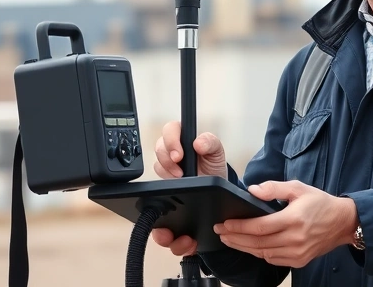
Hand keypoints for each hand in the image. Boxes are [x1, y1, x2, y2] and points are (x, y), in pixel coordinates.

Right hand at [150, 121, 228, 254]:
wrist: (221, 201)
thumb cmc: (213, 171)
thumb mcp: (216, 154)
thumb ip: (210, 143)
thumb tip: (198, 143)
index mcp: (179, 146)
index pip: (168, 133)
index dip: (170, 142)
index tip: (179, 156)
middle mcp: (168, 166)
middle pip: (157, 159)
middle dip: (167, 168)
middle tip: (180, 177)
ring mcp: (164, 189)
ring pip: (151, 195)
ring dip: (162, 204)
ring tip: (179, 208)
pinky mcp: (166, 213)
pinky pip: (160, 227)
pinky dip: (171, 236)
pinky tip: (186, 238)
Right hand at [152, 120, 227, 179]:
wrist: (211, 180)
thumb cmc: (213, 161)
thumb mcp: (217, 150)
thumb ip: (210, 142)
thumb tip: (198, 143)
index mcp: (186, 133)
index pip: (172, 128)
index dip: (171, 139)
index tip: (179, 154)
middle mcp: (174, 142)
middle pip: (160, 142)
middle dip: (167, 154)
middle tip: (178, 162)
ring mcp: (168, 156)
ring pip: (158, 156)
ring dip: (168, 166)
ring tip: (181, 173)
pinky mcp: (164, 169)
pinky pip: (158, 169)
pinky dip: (167, 174)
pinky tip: (177, 177)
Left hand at [212, 180, 357, 267]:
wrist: (342, 222)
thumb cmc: (320, 203)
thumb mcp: (298, 188)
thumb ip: (274, 188)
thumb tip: (252, 190)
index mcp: (293, 219)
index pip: (259, 227)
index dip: (238, 227)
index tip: (224, 223)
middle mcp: (295, 239)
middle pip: (257, 243)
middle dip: (235, 238)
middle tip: (220, 232)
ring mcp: (297, 252)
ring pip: (263, 253)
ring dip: (244, 247)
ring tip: (229, 240)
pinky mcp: (299, 261)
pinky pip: (273, 259)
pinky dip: (259, 253)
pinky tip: (249, 247)